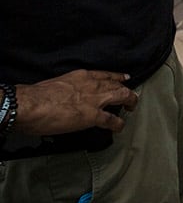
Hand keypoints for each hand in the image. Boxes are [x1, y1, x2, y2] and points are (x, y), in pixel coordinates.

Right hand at [13, 70, 137, 136]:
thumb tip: (64, 97)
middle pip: (118, 85)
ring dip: (129, 102)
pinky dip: (118, 124)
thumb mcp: (56, 84)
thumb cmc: (36, 95)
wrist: (31, 104)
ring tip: (131, 109)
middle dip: (126, 91)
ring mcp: (95, 100)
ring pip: (122, 96)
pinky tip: (120, 127)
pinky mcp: (93, 116)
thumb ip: (67, 88)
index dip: (117, 77)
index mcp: (82, 76)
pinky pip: (112, 120)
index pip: (105, 75)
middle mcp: (92, 85)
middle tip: (130, 98)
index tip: (124, 78)